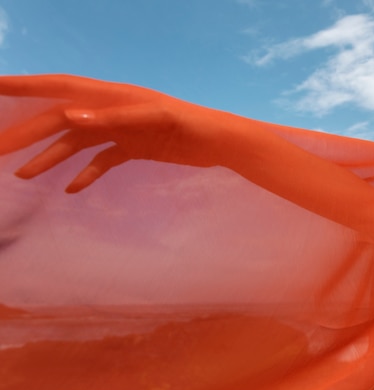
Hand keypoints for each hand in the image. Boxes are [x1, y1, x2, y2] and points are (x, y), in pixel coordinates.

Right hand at [0, 74, 218, 191]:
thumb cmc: (191, 125)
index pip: (58, 88)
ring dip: (50, 157)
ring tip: (24, 175)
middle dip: (27, 133)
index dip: (23, 87)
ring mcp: (121, 131)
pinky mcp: (134, 149)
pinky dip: (87, 173)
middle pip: (59, 121)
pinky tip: (72, 188)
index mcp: (110, 96)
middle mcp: (110, 111)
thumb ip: (113, 118)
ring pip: (76, 143)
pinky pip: (103, 160)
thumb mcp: (153, 119)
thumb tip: (68, 115)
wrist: (220, 142)